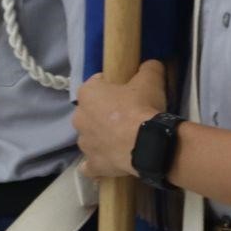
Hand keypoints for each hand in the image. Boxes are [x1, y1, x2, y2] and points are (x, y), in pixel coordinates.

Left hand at [73, 60, 168, 180]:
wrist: (148, 144)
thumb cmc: (142, 107)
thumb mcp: (151, 78)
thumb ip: (148, 68)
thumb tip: (150, 65)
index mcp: (88, 93)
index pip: (96, 83)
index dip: (112, 85)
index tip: (126, 90)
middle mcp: (79, 117)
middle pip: (90, 111)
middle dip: (103, 112)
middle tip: (126, 114)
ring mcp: (84, 143)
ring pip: (90, 136)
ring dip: (102, 136)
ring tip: (123, 138)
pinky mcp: (93, 164)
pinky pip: (90, 164)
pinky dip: (97, 162)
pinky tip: (108, 160)